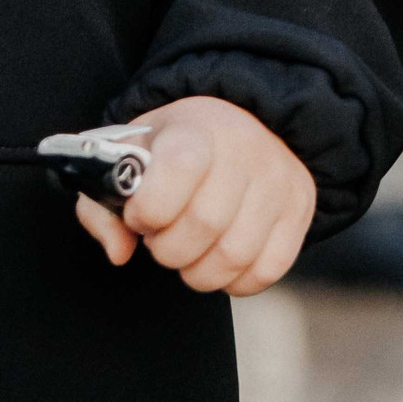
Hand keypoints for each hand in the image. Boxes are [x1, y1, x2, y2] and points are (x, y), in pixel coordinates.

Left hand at [74, 96, 317, 296]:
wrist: (243, 120)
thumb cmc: (176, 145)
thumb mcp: (130, 154)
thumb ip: (103, 203)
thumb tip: (120, 251)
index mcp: (198, 127)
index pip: (179, 170)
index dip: (148, 209)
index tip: (139, 214)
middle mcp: (245, 149)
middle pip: (203, 226)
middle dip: (168, 248)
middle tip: (162, 236)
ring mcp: (278, 181)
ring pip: (233, 257)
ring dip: (197, 271)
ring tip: (189, 250)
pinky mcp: (298, 210)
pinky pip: (265, 272)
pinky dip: (234, 281)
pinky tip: (218, 258)